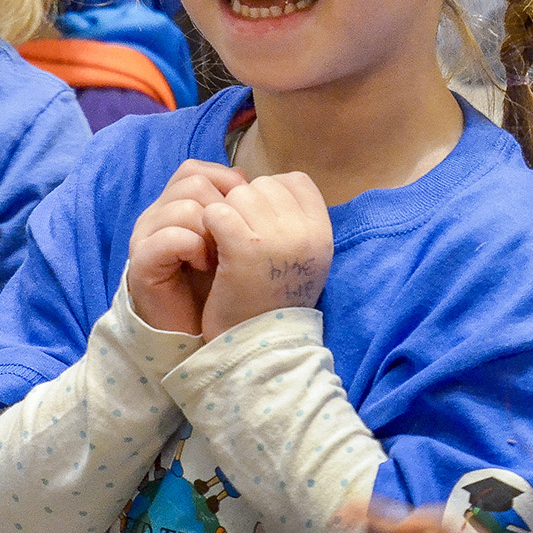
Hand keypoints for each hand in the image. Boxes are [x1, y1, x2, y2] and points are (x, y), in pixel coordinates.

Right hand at [126, 160, 245, 335]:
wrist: (188, 332)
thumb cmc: (211, 286)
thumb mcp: (227, 242)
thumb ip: (231, 210)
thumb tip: (248, 179)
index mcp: (172, 204)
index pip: (194, 170)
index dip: (225, 181)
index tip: (246, 210)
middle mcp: (155, 215)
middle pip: (192, 182)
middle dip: (223, 207)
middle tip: (236, 237)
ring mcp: (145, 236)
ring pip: (183, 207)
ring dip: (211, 230)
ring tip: (222, 255)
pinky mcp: (142, 262)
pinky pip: (170, 237)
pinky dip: (194, 247)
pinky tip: (206, 265)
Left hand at [198, 172, 332, 341]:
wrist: (258, 350)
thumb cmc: (274, 302)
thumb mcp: (304, 261)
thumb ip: (295, 223)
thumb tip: (269, 187)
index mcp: (323, 234)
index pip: (297, 181)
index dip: (272, 194)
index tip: (259, 221)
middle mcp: (305, 232)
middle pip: (264, 185)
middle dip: (245, 205)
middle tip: (237, 237)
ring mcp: (275, 238)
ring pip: (239, 195)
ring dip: (225, 215)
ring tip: (224, 246)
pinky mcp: (243, 248)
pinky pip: (218, 212)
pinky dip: (208, 226)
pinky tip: (211, 249)